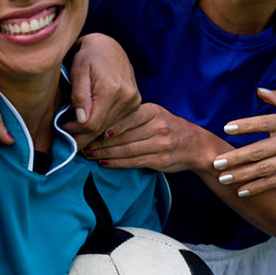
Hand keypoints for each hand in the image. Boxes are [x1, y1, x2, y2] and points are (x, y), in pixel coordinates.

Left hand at [64, 33, 141, 149]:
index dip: (76, 130)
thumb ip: (80, 96)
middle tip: (67, 134)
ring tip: (76, 126)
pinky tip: (90, 121)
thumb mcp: (78, 72)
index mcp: (112, 90)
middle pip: (101, 128)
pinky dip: (102, 125)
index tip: (63, 127)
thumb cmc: (88, 56)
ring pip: (108, 128)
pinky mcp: (135, 104)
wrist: (108, 47)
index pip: (92, 124)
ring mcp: (133, 102)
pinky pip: (116, 123)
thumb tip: (81, 120)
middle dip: (82, 134)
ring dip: (91, 131)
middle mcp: (127, 98)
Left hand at [83, 103, 223, 171]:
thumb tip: (101, 118)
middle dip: (98, 141)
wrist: (195, 144)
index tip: (86, 129)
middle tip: (80, 143)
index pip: (123, 118)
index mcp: (152, 111)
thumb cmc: (167, 127)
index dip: (103, 125)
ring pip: (125, 150)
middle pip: (121, 135)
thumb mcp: (153, 114)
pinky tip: (104, 162)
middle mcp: (157, 127)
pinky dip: (116, 163)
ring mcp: (160, 144)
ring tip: (88, 154)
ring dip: (104, 153)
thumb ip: (131, 116)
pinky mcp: (159, 160)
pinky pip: (133, 162)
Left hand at [213, 88, 275, 195]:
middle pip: (260, 150)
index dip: (246, 126)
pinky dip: (258, 188)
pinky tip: (241, 192)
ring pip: (264, 169)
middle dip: (236, 158)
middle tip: (216, 162)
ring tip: (222, 178)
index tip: (226, 128)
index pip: (264, 123)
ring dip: (242, 175)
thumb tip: (259, 90)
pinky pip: (274, 182)